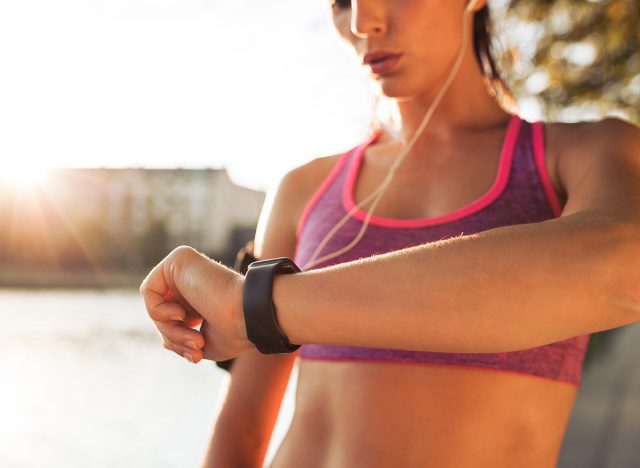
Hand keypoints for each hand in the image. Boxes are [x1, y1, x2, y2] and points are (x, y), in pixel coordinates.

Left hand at [140, 246, 254, 362]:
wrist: (250, 315)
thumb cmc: (236, 331)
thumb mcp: (205, 343)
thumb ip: (184, 339)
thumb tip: (163, 341)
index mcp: (201, 294)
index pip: (174, 318)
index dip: (179, 340)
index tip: (197, 354)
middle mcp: (192, 276)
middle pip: (163, 312)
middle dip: (175, 337)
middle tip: (197, 350)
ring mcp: (186, 265)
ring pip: (155, 304)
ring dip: (170, 330)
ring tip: (196, 339)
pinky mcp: (179, 258)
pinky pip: (149, 290)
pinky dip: (159, 311)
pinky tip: (181, 314)